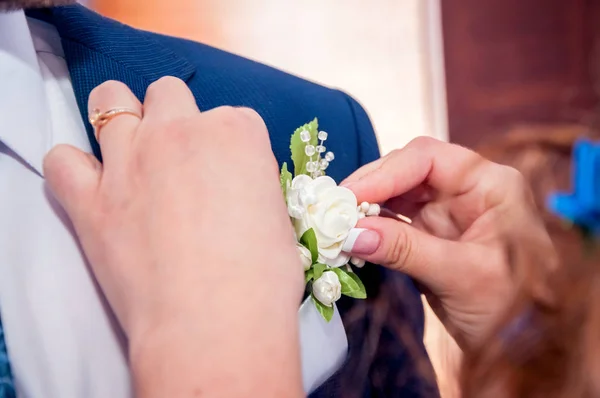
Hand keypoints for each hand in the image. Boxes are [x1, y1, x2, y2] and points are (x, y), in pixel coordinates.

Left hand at [43, 77, 302, 396]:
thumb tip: (237, 191)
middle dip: (174, 116)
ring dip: (119, 117)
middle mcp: (180, 131)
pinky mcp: (91, 199)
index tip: (229, 175)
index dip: (230, 147)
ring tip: (129, 149)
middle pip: (169, 93)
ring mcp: (130, 160)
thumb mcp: (277, 218)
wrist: (216, 323)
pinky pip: (61, 160)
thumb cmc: (262, 279)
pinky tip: (90, 184)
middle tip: (180, 156)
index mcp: (236, 132)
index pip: (232, 118)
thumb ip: (252, 187)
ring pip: (110, 99)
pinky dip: (72, 167)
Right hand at [341, 137, 553, 349]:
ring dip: (365, 207)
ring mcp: (445, 215)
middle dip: (370, 187)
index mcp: (489, 185)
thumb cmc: (516, 309)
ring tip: (335, 221)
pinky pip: (393, 224)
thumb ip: (406, 250)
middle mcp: (465, 191)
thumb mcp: (462, 276)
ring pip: (395, 196)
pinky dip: (370, 229)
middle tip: (333, 208)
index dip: (385, 172)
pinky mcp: (429, 238)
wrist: (525, 351)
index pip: (428, 159)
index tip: (349, 195)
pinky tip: (351, 237)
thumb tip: (351, 234)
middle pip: (406, 172)